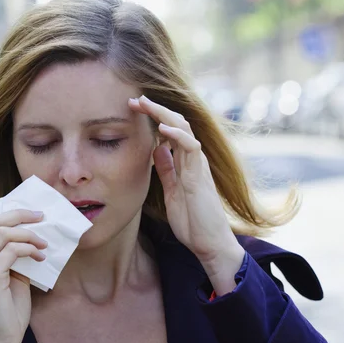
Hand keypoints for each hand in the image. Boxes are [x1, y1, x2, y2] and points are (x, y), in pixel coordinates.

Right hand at [0, 209, 47, 342]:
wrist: (0, 340)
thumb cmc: (7, 311)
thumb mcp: (11, 276)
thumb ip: (14, 256)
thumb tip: (33, 235)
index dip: (12, 214)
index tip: (33, 214)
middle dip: (21, 215)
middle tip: (42, 217)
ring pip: (5, 233)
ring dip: (30, 235)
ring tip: (44, 245)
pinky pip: (13, 250)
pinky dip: (30, 249)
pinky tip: (41, 257)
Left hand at [129, 96, 244, 292]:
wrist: (209, 243)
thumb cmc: (192, 220)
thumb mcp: (172, 191)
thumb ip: (167, 170)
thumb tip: (157, 149)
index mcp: (185, 163)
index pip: (170, 132)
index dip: (154, 118)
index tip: (134, 108)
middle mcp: (193, 160)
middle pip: (176, 124)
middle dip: (156, 110)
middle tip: (135, 99)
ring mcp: (197, 166)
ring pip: (184, 129)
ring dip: (163, 115)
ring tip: (145, 104)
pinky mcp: (199, 176)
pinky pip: (191, 148)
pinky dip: (178, 135)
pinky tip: (163, 127)